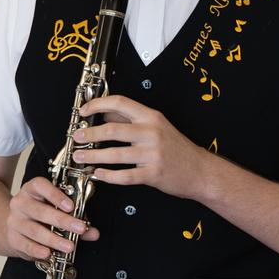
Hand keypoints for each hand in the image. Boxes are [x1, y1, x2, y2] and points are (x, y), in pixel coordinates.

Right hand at [7, 176, 99, 260]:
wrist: (15, 227)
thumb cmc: (40, 216)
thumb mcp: (55, 211)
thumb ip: (75, 220)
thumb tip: (93, 232)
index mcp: (32, 190)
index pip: (40, 185)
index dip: (55, 194)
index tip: (71, 206)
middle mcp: (21, 203)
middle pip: (40, 211)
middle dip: (62, 221)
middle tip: (80, 228)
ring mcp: (15, 221)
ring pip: (34, 230)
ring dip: (54, 239)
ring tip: (69, 246)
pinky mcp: (13, 238)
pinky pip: (25, 244)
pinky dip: (37, 250)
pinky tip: (48, 253)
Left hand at [70, 95, 211, 199]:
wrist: (201, 171)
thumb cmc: (175, 148)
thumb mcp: (156, 125)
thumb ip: (130, 119)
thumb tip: (102, 112)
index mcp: (150, 117)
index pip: (120, 102)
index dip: (97, 105)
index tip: (83, 111)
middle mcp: (151, 133)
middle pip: (112, 130)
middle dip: (89, 134)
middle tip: (77, 138)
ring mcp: (153, 154)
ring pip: (114, 154)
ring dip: (92, 156)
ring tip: (80, 157)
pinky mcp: (153, 174)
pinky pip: (124, 176)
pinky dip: (108, 176)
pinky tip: (98, 174)